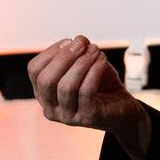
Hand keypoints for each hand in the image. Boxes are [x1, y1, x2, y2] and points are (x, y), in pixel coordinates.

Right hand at [28, 36, 150, 159]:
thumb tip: (78, 40)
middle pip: (46, 80)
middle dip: (64, 57)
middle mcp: (51, 109)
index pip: (35, 70)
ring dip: (82, 63)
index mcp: (43, 94)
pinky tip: (102, 60)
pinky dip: (94, 71)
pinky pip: (86, 92)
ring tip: (95, 50)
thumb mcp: (86, 64)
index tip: (70, 41)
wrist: (123, 108)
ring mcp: (68, 117)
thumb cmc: (101, 85)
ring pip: (66, 86)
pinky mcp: (87, 118)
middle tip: (82, 43)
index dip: (51, 52)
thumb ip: (79, 52)